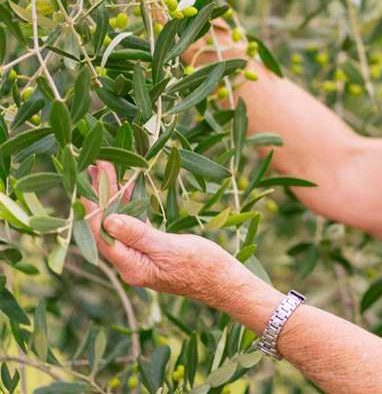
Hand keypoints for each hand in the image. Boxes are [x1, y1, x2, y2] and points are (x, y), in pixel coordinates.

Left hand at [81, 161, 250, 309]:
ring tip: (104, 171)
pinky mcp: (150, 250)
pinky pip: (133, 225)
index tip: (90, 178)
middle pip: (106, 225)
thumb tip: (109, 219)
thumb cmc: (204, 266)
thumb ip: (139, 235)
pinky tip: (126, 189)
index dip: (94, 204)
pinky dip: (129, 206)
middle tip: (94, 165)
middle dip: (100, 195)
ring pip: (118, 223)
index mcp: (131, 265)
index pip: (102, 232)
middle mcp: (129, 263)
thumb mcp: (171, 248)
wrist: (224, 283)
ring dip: (112, 197)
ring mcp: (139, 257)